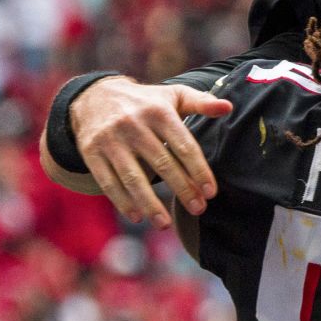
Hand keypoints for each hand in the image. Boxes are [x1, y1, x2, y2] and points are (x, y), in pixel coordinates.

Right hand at [71, 77, 231, 226]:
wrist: (94, 96)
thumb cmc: (145, 102)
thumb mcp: (173, 96)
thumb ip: (201, 102)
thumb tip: (228, 107)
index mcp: (159, 112)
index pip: (184, 145)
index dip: (198, 170)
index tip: (211, 192)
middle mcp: (134, 125)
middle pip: (162, 163)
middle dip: (182, 189)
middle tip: (198, 209)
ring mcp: (111, 140)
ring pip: (134, 177)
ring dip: (150, 203)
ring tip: (165, 224)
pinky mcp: (92, 152)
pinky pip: (108, 181)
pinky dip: (122, 201)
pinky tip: (137, 216)